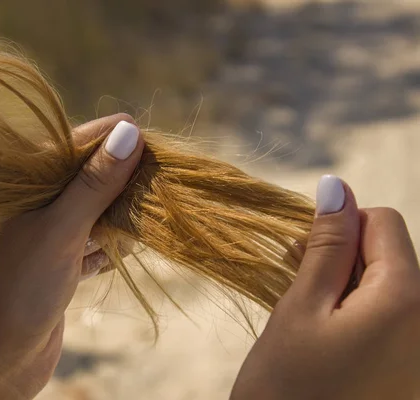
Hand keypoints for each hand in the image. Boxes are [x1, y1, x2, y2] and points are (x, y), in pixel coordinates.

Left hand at [0, 113, 143, 399]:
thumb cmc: (21, 287)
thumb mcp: (61, 229)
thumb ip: (94, 182)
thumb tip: (129, 131)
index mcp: (30, 183)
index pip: (81, 143)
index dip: (119, 142)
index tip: (157, 149)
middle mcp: (40, 202)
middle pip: (95, 177)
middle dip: (125, 184)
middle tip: (155, 193)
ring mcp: (52, 233)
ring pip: (99, 211)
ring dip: (120, 220)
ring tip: (136, 231)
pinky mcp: (62, 262)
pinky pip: (96, 243)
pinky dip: (109, 249)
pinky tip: (112, 259)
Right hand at [231, 175, 419, 399]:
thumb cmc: (288, 385)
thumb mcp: (300, 308)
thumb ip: (326, 245)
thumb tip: (336, 186)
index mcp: (407, 299)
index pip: (383, 222)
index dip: (339, 227)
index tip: (302, 254)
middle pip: (389, 255)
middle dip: (341, 258)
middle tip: (295, 283)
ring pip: (387, 286)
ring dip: (344, 287)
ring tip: (306, 315)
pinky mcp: (408, 369)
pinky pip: (390, 319)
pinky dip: (356, 315)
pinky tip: (325, 336)